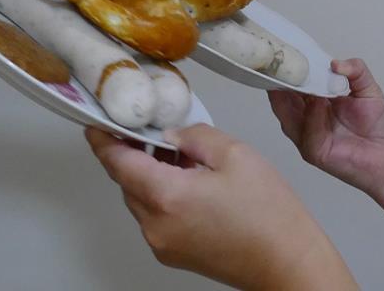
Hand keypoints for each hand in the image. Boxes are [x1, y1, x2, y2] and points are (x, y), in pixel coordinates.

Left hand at [87, 125, 356, 290]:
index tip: (96, 123)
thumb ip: (194, 135)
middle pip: (128, 182)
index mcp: (166, 196)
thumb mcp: (235, 154)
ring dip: (151, 174)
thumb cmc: (269, 214)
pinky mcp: (174, 253)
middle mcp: (156, 225)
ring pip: (142, 199)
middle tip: (151, 128)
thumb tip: (171, 133)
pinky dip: (164, 195)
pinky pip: (156, 217)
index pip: (117, 162)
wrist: (287, 262)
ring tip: (183, 155)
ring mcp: (163, 243)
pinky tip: (192, 182)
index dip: (103, 140)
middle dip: (134, 153)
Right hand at [269, 58, 383, 197]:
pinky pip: (307, 134)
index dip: (288, 70)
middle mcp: (307, 118)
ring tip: (298, 78)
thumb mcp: (368, 88)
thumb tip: (334, 62)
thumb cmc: (377, 124)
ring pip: (288, 116)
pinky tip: (318, 103)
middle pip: (283, 100)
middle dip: (280, 82)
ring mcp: (308, 136)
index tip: (282, 52)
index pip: (294, 85)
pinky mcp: (315, 152)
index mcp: (315, 102)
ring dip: (291, 97)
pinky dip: (311, 117)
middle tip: (278, 62)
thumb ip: (356, 70)